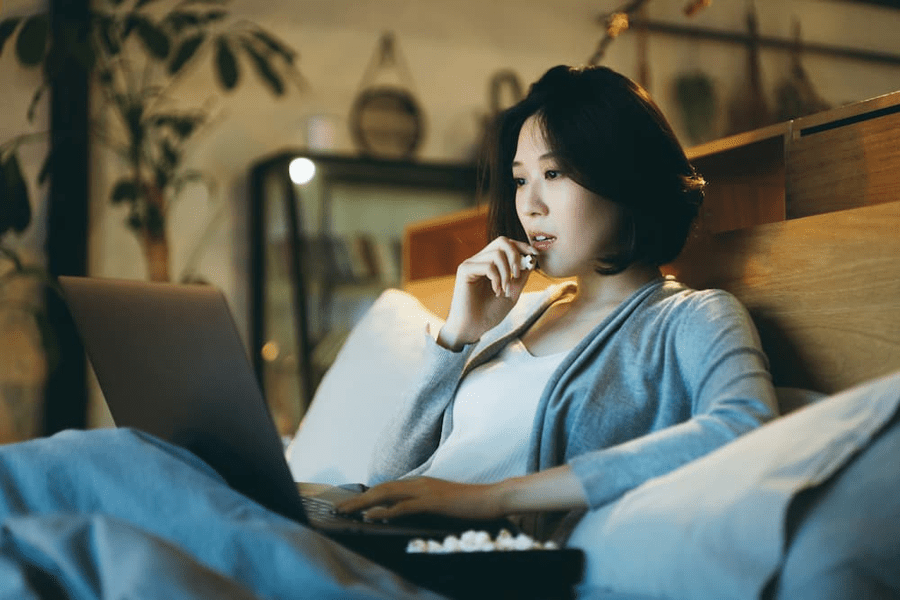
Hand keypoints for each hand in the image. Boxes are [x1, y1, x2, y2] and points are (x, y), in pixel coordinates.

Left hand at [335, 477, 503, 521]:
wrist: (490, 498)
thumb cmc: (468, 504)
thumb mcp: (440, 503)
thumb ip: (421, 505)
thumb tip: (403, 513)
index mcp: (419, 483)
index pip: (386, 488)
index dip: (366, 495)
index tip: (349, 504)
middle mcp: (418, 483)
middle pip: (381, 489)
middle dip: (357, 499)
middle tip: (339, 509)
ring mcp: (425, 491)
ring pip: (387, 494)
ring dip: (364, 503)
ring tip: (347, 512)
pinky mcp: (432, 501)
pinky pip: (404, 506)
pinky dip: (386, 511)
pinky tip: (373, 516)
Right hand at [439, 236, 537, 349]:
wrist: (473, 328)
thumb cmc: (490, 313)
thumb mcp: (513, 292)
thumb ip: (521, 276)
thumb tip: (532, 258)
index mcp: (490, 263)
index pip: (507, 244)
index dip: (522, 246)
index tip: (534, 255)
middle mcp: (480, 260)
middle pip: (502, 241)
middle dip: (516, 255)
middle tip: (518, 274)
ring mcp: (471, 264)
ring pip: (497, 254)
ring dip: (506, 273)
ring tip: (505, 290)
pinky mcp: (464, 270)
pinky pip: (487, 265)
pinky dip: (497, 279)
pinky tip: (496, 292)